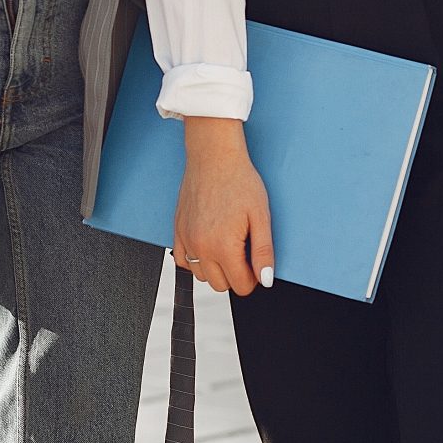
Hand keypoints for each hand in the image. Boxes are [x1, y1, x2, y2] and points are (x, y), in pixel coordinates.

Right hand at [173, 118, 274, 295]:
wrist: (213, 156)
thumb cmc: (239, 180)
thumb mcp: (260, 216)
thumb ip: (263, 252)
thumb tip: (265, 280)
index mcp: (223, 246)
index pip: (240, 286)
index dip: (253, 278)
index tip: (256, 262)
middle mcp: (201, 247)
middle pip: (220, 285)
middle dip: (236, 275)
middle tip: (245, 251)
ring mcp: (186, 239)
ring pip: (201, 276)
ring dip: (216, 269)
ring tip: (228, 245)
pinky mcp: (178, 231)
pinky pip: (182, 261)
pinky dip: (196, 260)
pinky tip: (208, 246)